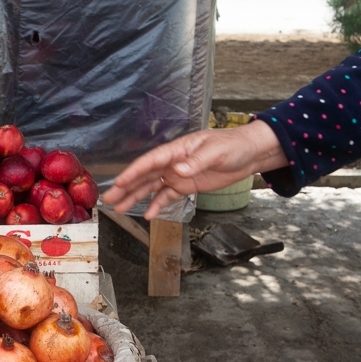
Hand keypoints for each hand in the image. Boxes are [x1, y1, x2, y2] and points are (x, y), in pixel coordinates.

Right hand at [100, 119, 287, 219]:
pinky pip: (167, 196)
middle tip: (109, 200)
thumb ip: (196, 162)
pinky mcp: (187, 186)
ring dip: (136, 197)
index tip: (119, 183)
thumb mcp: (217, 152)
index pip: (150, 162)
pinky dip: (157, 205)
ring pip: (152, 187)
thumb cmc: (234, 146)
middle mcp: (173, 162)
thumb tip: (177, 171)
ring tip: (120, 209)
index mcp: (177, 150)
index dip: (133, 172)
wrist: (250, 154)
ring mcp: (178, 175)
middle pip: (145, 176)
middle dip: (126, 188)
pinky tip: (147, 215)